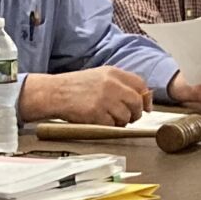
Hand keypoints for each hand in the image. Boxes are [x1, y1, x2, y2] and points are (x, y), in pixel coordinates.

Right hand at [18, 68, 150, 125]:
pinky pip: (113, 125)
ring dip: (121, 121)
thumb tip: (140, 96)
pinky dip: (109, 126)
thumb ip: (119, 83)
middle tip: (130, 117)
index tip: (144, 106)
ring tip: (110, 118)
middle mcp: (111, 84)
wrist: (55, 93)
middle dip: (136, 112)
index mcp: (113, 72)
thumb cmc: (76, 86)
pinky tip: (100, 121)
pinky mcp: (96, 114)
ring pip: (126, 116)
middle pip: (136, 101)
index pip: (140, 84)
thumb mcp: (99, 76)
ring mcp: (104, 99)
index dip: (145, 97)